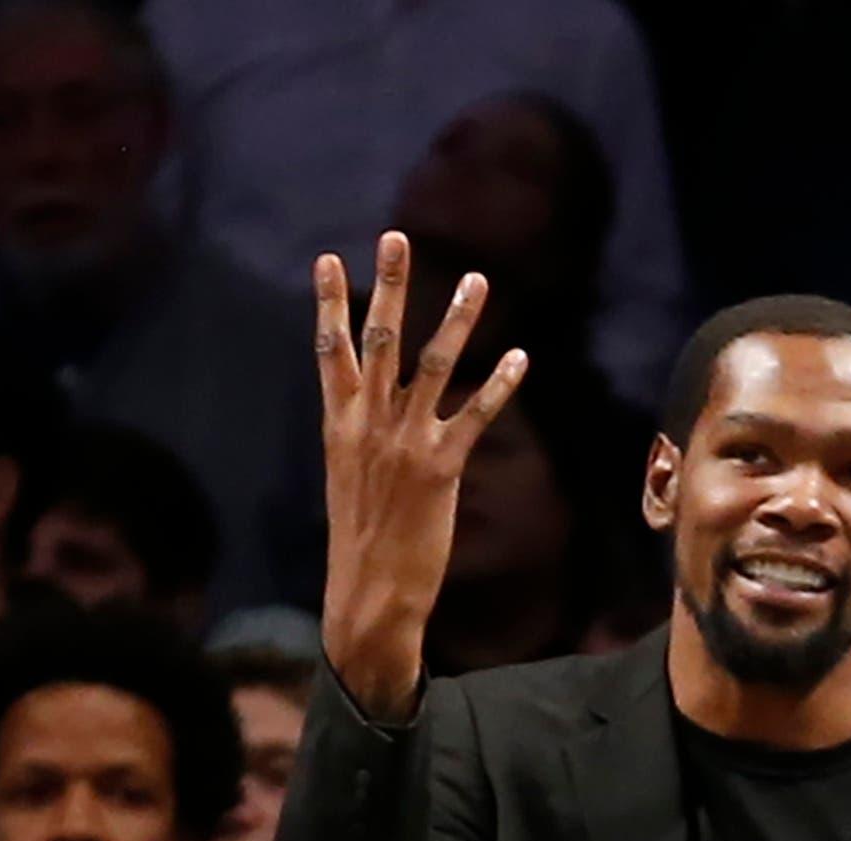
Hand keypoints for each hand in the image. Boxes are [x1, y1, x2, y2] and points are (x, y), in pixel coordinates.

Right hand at [316, 231, 527, 722]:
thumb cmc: (360, 542)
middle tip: (396, 236)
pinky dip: (499, 385)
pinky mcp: (441, 469)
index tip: (330, 259)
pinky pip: (474, 416)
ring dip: (456, 318)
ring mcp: (404, 443)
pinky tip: (519, 358)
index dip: (331, 303)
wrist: (369, 593)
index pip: (331, 351)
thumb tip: (363, 414)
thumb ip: (357, 438)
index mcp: (340, 425)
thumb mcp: (348, 480)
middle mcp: (370, 424)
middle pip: (378, 340)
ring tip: (476, 279)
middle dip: (389, 286)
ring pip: (432, 366)